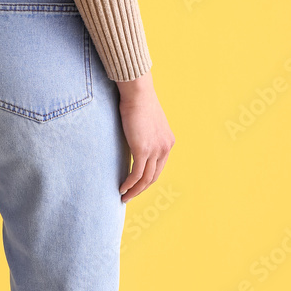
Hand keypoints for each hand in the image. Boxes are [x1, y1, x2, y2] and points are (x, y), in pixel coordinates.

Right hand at [116, 70, 174, 202]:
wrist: (137, 93)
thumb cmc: (138, 102)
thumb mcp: (146, 121)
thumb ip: (144, 134)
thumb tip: (134, 140)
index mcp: (167, 142)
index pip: (158, 167)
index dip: (147, 179)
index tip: (136, 186)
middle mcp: (165, 148)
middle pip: (154, 177)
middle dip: (141, 189)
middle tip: (129, 196)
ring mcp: (155, 150)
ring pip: (146, 179)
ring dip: (134, 191)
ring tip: (124, 197)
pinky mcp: (143, 150)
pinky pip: (136, 174)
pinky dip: (129, 184)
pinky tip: (122, 188)